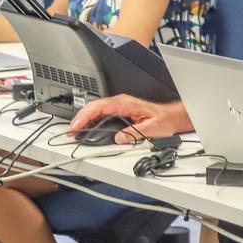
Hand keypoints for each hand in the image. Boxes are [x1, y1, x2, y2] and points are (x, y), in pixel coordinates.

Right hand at [69, 95, 192, 144]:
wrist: (171, 116)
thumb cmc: (163, 119)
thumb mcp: (151, 128)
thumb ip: (134, 133)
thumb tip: (119, 138)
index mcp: (124, 104)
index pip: (99, 107)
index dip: (85, 116)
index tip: (77, 126)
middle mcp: (119, 103)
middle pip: (93, 107)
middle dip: (79, 119)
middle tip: (71, 131)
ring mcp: (118, 107)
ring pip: (95, 110)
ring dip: (83, 120)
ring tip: (75, 132)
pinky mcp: (118, 112)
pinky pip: (100, 114)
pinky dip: (91, 121)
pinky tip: (87, 129)